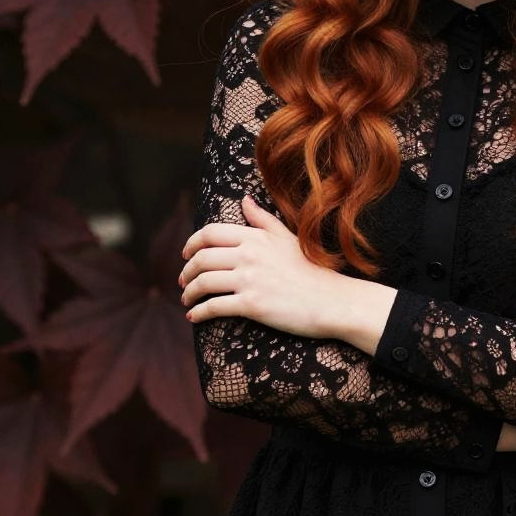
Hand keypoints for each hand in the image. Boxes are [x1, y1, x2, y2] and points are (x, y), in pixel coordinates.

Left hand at [179, 194, 342, 337]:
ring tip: (187, 299)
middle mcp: (249, 255)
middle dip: (186, 270)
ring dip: (188, 292)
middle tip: (183, 280)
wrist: (331, 299)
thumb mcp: (287, 237)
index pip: (210, 233)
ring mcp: (250, 280)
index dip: (191, 243)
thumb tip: (244, 199)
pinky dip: (198, 312)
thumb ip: (262, 219)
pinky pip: (214, 307)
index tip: (186, 254)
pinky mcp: (252, 305)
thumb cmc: (311, 268)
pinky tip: (194, 317)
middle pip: (201, 258)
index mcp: (256, 237)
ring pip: (203, 282)